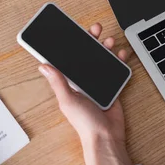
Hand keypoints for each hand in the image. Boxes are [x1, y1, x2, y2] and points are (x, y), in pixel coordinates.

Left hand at [39, 23, 131, 164]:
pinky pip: (116, 68)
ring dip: (106, 47)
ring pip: (102, 58)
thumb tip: (43, 65)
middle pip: (87, 54)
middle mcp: (84, 80)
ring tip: (109, 40)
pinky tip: (121, 53)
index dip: (70, 44)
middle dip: (91, 40)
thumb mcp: (67, 100)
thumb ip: (58, 82)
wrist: (106, 136)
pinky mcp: (112, 85)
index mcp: (71, 82)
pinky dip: (120, 59)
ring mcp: (99, 81)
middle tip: (95, 29)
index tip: (72, 30)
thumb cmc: (84, 123)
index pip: (68, 59)